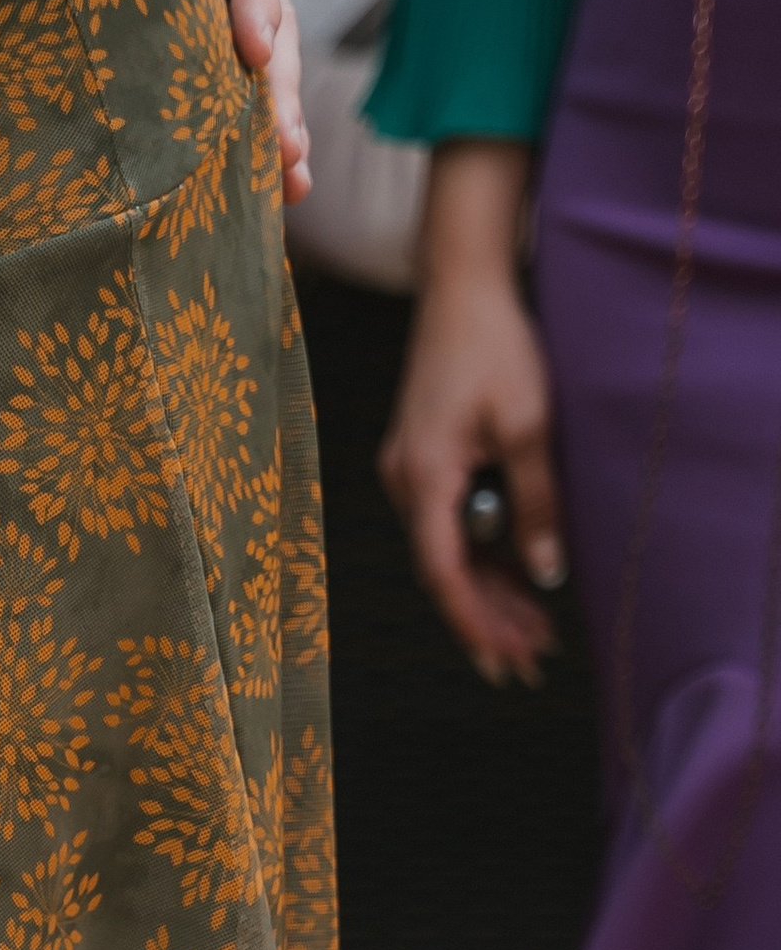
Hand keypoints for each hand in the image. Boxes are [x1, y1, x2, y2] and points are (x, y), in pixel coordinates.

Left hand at [108, 0, 310, 205]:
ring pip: (263, 55)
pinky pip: (228, 71)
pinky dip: (242, 126)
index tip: (255, 52)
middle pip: (272, 12)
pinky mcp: (203, 13)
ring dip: (275, 120)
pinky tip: (256, 188)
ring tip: (287, 186)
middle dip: (280, 85)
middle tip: (287, 152)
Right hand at [379, 143, 563, 685]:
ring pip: (446, 550)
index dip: (473, 622)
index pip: (442, 572)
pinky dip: (479, 555)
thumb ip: (536, 502)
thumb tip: (545, 573)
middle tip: (529, 664)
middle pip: (443, 571)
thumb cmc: (494, 346)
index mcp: (424, 476)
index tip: (502, 658)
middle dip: (487, 620)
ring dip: (488, 591)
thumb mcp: (529, 424)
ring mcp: (407, 472)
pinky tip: (513, 579)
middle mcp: (403, 482)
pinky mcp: (421, 459)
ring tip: (533, 631)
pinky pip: (447, 524)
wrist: (461, 286)